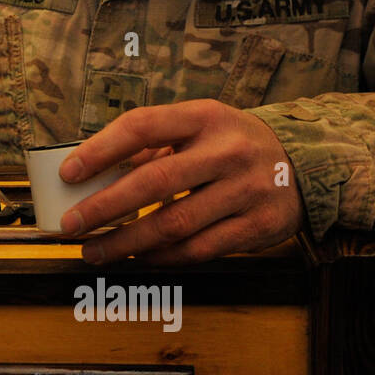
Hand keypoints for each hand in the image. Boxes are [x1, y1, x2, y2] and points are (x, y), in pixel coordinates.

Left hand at [58, 99, 304, 264]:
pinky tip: (137, 258)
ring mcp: (246, 190)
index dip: (100, 150)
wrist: (307, 165)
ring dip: (125, 242)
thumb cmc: (231, 145)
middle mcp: (228, 151)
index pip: (142, 127)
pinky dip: (160, 257)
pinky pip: (198, 250)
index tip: (67, 173)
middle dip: (104, 207)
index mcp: (204, 116)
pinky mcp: (258, 227)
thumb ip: (151, 148)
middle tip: (70, 225)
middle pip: (154, 182)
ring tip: (93, 251)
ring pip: (173, 224)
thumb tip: (90, 176)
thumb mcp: (199, 128)